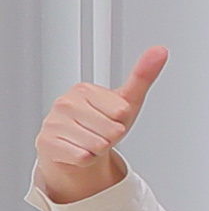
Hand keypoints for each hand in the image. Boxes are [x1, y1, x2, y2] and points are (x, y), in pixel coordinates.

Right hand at [31, 45, 162, 202]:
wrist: (75, 145)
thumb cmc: (102, 121)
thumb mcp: (126, 100)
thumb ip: (143, 76)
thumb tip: (160, 50)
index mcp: (83, 90)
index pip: (121, 112)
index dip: (122, 120)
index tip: (111, 117)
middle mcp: (65, 104)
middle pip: (112, 131)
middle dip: (112, 136)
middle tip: (100, 132)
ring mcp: (53, 123)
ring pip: (98, 145)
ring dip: (99, 149)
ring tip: (90, 140)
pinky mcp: (47, 143)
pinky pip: (82, 157)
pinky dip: (87, 159)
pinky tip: (80, 150)